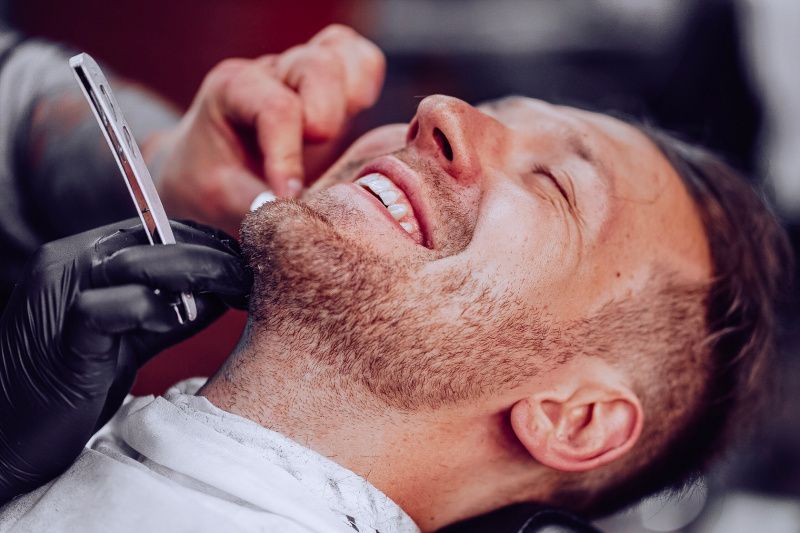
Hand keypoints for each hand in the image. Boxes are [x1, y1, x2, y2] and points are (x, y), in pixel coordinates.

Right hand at [0, 219, 249, 502]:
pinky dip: (153, 311)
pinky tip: (182, 322)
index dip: (208, 244)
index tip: (244, 266)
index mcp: (83, 258)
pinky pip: (109, 307)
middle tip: (251, 280)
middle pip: (154, 238)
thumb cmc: (70, 387)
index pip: (157, 230)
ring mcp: (59, 297)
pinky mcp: (61, 338)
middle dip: (213, 256)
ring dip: (197, 275)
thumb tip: (224, 292)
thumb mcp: (131, 339)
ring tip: (234, 295)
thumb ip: (171, 312)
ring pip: (137, 262)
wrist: (8, 437)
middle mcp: (68, 265)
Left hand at [154, 24, 385, 235]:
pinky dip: (367, 84)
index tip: (290, 197)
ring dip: (350, 97)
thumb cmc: (213, 183)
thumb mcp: (222, 200)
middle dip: (324, 116)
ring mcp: (301, 72)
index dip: (290, 155)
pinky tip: (357, 116)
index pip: (276, 108)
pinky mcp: (331, 83)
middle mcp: (270, 72)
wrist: (208, 174)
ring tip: (334, 136)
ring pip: (343, 54)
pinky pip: (363, 61)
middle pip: (317, 66)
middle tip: (315, 154)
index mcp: (233, 90)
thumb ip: (260, 207)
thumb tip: (301, 218)